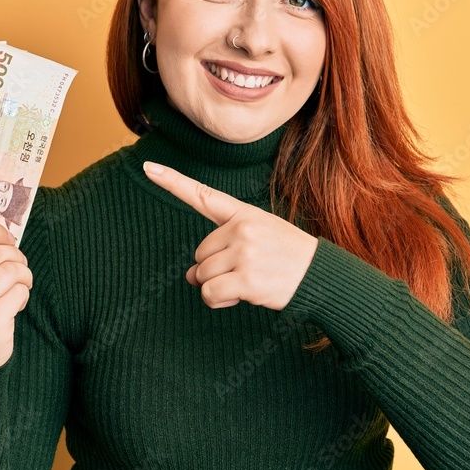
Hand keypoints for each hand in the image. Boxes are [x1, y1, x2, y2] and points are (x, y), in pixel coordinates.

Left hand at [142, 161, 318, 310]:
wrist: (321, 276)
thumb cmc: (286, 258)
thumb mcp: (258, 240)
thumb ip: (221, 251)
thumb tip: (190, 277)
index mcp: (244, 214)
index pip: (202, 195)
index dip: (172, 181)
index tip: (148, 167)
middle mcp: (241, 228)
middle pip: (199, 254)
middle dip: (214, 268)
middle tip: (245, 271)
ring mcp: (244, 252)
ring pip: (201, 275)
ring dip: (216, 287)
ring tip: (246, 283)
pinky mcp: (246, 278)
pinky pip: (210, 293)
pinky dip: (218, 301)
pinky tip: (239, 297)